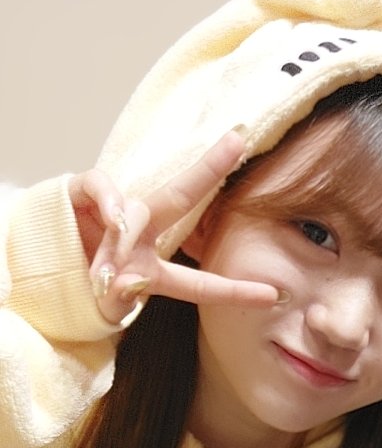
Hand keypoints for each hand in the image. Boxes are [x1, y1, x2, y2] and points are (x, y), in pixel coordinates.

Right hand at [68, 131, 279, 325]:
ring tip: (112, 259)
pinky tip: (110, 221)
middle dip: (210, 169)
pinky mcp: (83, 193)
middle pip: (182, 198)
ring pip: (141, 206)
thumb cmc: (81, 288)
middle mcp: (142, 235)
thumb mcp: (104, 305)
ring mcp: (115, 212)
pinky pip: (101, 187)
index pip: (201, 281)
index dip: (235, 291)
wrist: (41, 269)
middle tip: (238, 142)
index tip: (274, 295)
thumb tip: (126, 284)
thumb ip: (118, 298)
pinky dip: (108, 203)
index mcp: (155, 269)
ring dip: (129, 233)